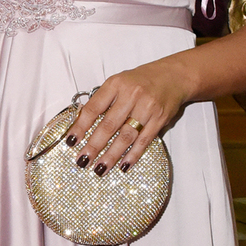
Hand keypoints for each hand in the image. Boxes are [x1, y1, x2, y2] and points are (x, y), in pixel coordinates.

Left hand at [65, 56, 194, 173]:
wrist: (174, 76)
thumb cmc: (141, 81)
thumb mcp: (118, 82)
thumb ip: (101, 100)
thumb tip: (80, 121)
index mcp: (116, 84)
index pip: (94, 108)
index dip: (81, 126)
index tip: (71, 141)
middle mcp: (131, 95)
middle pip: (109, 125)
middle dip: (94, 146)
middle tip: (82, 161)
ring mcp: (147, 108)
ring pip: (126, 136)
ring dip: (111, 155)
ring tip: (99, 168)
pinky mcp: (160, 119)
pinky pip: (144, 141)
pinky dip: (133, 155)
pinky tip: (123, 166)